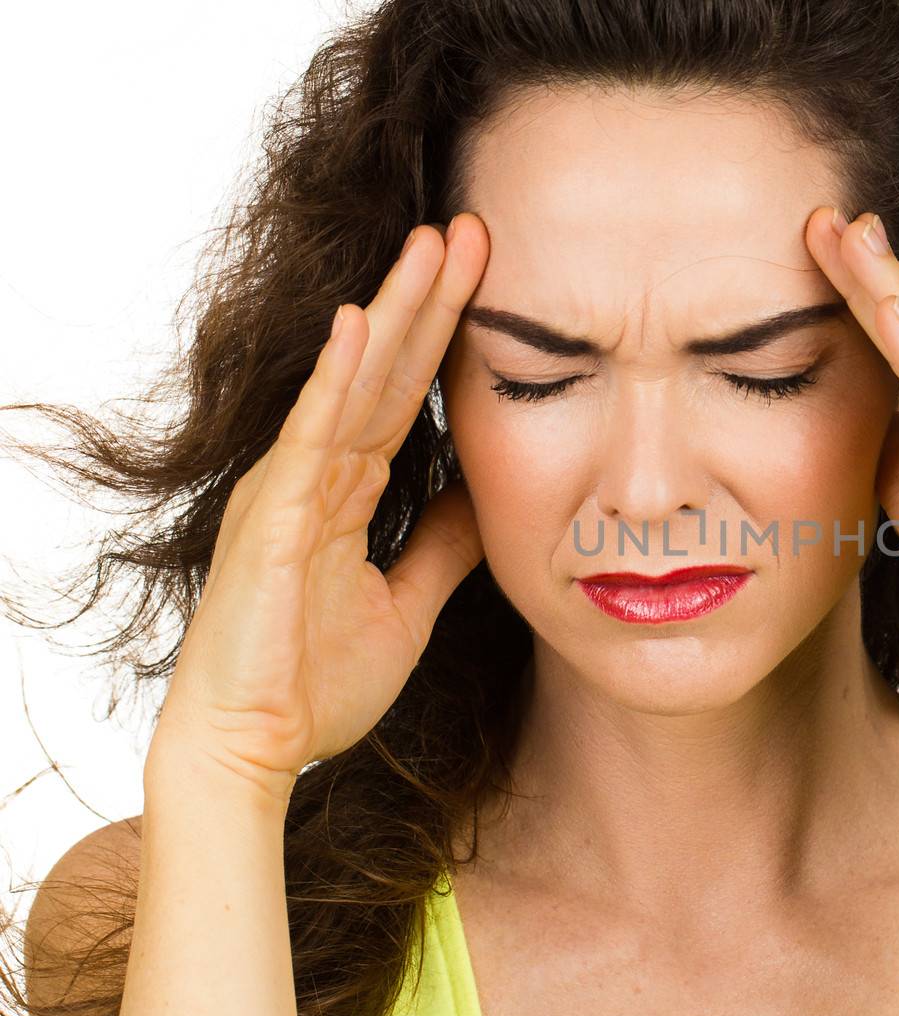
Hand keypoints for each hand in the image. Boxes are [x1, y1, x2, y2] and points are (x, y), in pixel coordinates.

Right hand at [158, 215, 490, 798]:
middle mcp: (315, 474)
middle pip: (383, 368)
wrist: (254, 749)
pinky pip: (310, 441)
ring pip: (350, 384)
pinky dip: (334, 383)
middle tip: (474, 227)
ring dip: (392, 313)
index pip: (406, 393)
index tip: (489, 273)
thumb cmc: (314, 682)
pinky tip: (359, 328)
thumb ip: (443, 548)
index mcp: (346, 489)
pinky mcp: (273, 522)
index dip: (445, 333)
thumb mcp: (408, 604)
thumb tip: (486, 500)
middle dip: (429, 297)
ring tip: (435, 244)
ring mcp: (290, 491)